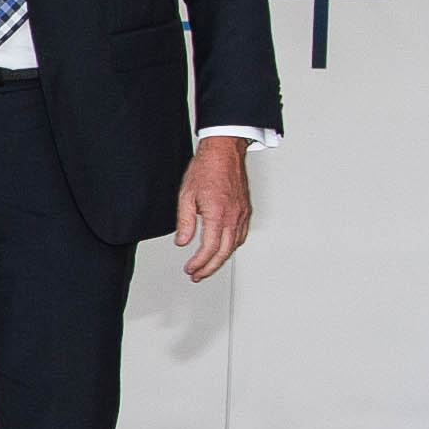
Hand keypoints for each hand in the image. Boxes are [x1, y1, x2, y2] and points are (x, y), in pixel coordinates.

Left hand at [177, 134, 251, 281]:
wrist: (224, 152)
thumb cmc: (206, 169)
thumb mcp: (186, 196)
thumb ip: (185, 222)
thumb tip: (182, 242)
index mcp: (218, 214)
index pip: (209, 248)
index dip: (199, 263)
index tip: (190, 270)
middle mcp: (234, 216)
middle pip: (224, 252)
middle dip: (210, 268)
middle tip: (197, 275)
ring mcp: (242, 214)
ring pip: (235, 245)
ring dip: (221, 259)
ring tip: (207, 267)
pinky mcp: (245, 210)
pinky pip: (241, 235)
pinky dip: (231, 246)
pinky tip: (222, 249)